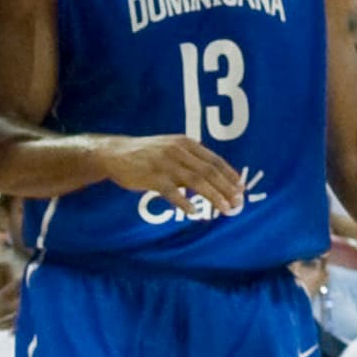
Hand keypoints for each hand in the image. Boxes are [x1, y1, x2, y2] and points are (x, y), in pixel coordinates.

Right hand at [102, 136, 243, 217]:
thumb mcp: (172, 149)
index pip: (214, 160)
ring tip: (225, 209)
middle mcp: (178, 151)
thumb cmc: (147, 154)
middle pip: (209, 171)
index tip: (241, 188)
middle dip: (226, 188)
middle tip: (237, 203)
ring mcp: (165, 164)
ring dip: (214, 197)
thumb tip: (214, 178)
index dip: (230, 175)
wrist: (115, 154)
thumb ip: (191, 160)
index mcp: (186, 143)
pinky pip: (172, 193)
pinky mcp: (152, 177)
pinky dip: (185, 203)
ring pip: (196, 182)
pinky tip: (195, 213)